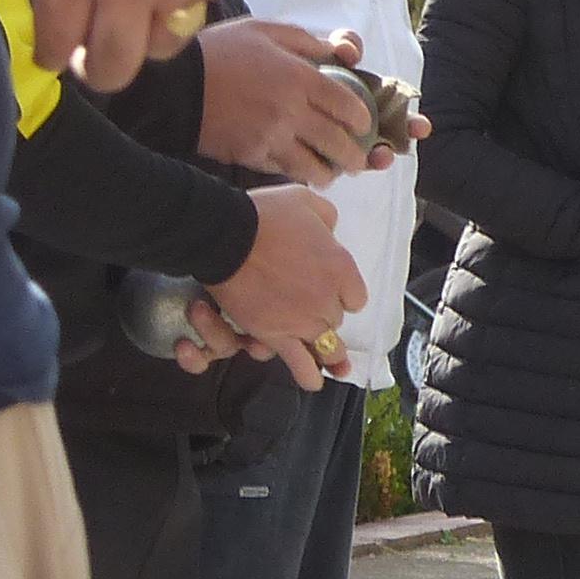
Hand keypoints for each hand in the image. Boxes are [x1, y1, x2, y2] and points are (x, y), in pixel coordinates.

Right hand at [197, 19, 383, 185]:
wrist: (173, 83)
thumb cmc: (219, 51)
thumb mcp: (263, 31)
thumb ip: (307, 40)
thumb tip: (344, 51)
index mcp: (298, 76)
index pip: (348, 105)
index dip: (362, 118)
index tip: (362, 123)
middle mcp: (290, 110)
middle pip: (338, 142)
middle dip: (355, 155)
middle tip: (358, 157)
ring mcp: (271, 136)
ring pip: (315, 166)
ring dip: (329, 171)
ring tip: (330, 171)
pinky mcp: (251, 155)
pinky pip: (285, 171)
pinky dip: (297, 173)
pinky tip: (298, 169)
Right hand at [206, 184, 361, 360]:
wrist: (223, 234)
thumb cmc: (261, 214)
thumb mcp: (302, 200)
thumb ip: (326, 217)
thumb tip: (331, 231)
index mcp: (340, 268)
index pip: (356, 297)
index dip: (340, 292)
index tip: (324, 285)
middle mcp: (327, 299)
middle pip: (336, 319)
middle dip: (322, 311)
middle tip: (302, 300)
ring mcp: (303, 321)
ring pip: (326, 345)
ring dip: (323, 346)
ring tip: (321, 349)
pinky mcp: (277, 335)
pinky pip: (302, 366)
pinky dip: (310, 375)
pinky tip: (312, 378)